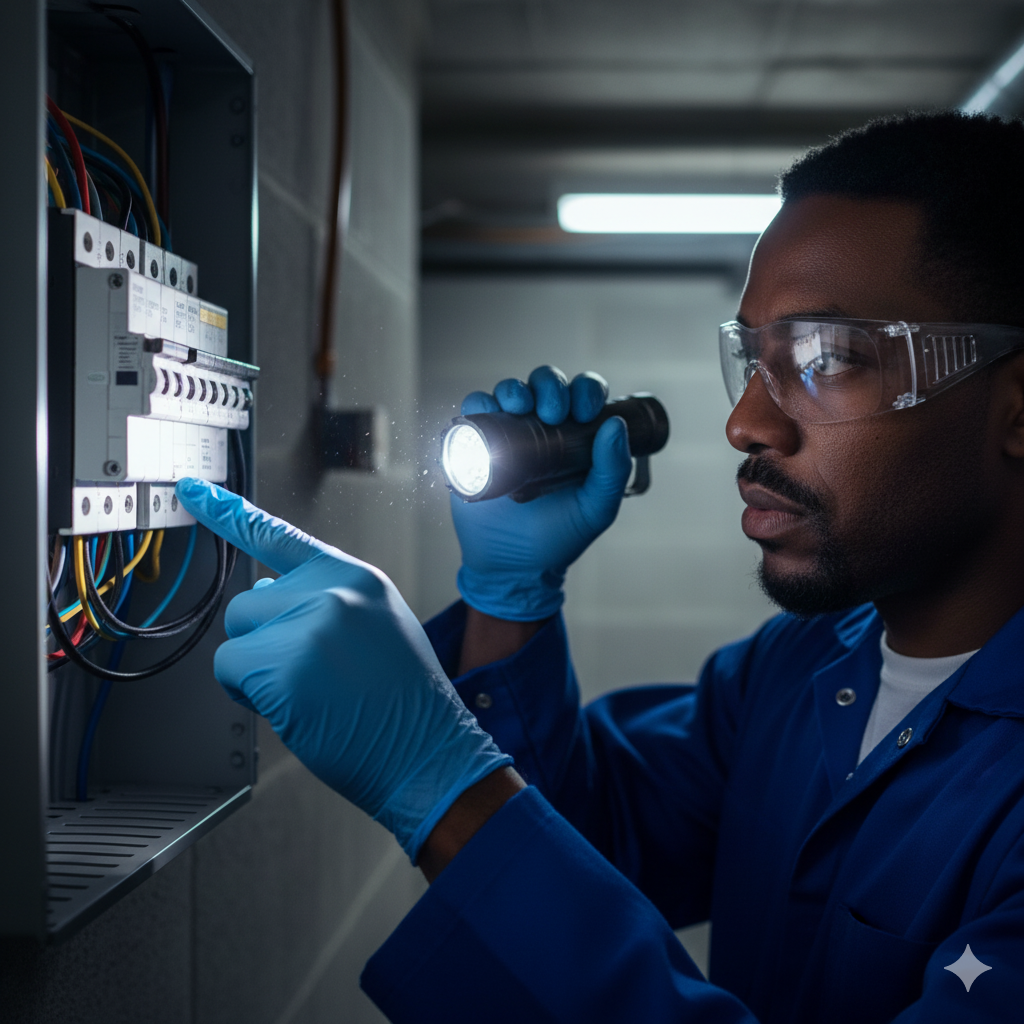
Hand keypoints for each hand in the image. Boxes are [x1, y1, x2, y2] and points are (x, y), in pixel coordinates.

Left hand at [175, 478, 511, 862]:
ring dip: (258, 670)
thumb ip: (324, 602)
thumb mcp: (378, 627)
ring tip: (312, 692)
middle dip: (264, 641)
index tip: (194, 492)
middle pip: (249, 603)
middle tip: (311, 673)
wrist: (429, 752)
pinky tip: (297, 707)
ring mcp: (306, 624)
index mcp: (356, 578)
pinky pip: (230, 671)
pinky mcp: (282, 664)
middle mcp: (331, 591)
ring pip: (237, 637)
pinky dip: (249, 695)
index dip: (230, 514)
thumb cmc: (405, 703)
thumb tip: (266, 595)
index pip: (280, 537)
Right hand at [451, 365, 632, 620]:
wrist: (512, 566)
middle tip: (553, 411)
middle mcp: (540, 426)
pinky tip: (489, 411)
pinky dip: (480, 402)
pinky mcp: (475, 444)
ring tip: (520, 407)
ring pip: (509, 390)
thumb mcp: (596, 509)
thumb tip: (615, 424)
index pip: (582, 394)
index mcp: (575, 434)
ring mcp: (506, 433)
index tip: (585, 411)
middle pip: (545, 383)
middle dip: (550, 386)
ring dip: (515, 388)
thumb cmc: (559, 537)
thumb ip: (612, 472)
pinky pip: (474, 411)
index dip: (585, 390)